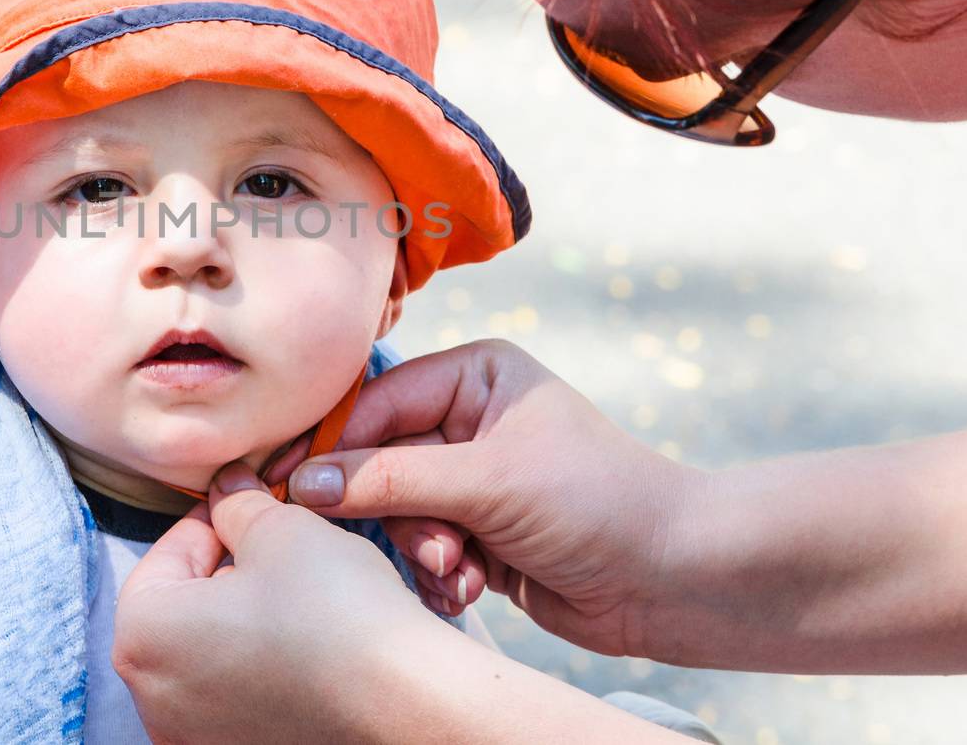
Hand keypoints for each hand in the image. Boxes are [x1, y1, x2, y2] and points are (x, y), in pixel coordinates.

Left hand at [112, 465, 446, 743]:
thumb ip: (237, 505)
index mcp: (142, 637)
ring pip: (208, 656)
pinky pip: (236, 699)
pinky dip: (260, 668)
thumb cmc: (338, 613)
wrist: (408, 702)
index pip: (166, 557)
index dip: (212, 520)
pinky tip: (306, 649)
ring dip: (242, 620)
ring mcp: (194, 737)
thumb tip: (226, 489)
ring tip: (296, 597)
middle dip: (225, 572)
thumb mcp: (281, 530)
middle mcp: (154, 699)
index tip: (245, 506)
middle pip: (181, 611)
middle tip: (274, 549)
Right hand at [285, 339, 694, 659]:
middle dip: (398, 515)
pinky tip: (470, 589)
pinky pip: (424, 549)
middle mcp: (470, 420)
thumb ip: (390, 481)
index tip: (295, 484)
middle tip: (432, 547)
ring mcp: (473, 479)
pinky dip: (440, 574)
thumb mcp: (488, 481)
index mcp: (475, 376)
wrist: (671, 578)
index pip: (377, 401)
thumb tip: (304, 482)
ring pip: (398, 514)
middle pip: (380, 462)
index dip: (336, 445)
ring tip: (460, 573)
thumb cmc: (595, 502)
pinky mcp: (479, 532)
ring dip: (423, 551)